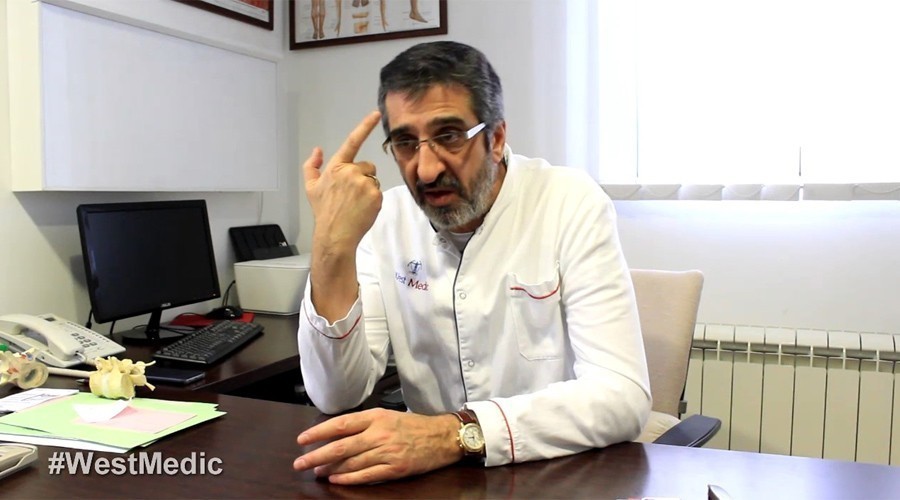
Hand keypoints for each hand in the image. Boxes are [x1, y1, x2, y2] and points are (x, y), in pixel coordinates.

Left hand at [293, 408, 462, 484]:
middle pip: (341, 446)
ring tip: (316, 473)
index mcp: (376, 417)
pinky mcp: (395, 468)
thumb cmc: (414, 426)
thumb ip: (364, 423)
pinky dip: (349, 479)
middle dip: (317, 455)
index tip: (303, 440)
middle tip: (300, 463)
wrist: (442, 437)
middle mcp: (380, 433)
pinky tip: (336, 480)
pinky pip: (367, 475)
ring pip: (351, 462)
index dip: (319, 432)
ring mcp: (387, 452)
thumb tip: (336, 432)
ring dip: (330, 469)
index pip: (341, 424)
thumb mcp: (388, 415)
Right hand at [303, 110, 382, 252]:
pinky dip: (373, 200)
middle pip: (367, 167)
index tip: (375, 114)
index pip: (352, 142)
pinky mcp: (375, 195)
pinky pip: (378, 192)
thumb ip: (312, 166)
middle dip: (362, 177)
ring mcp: (364, 183)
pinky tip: (362, 209)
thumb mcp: (311, 187)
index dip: (365, 126)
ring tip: (356, 203)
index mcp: (336, 167)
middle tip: (351, 195)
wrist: (335, 233)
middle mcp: (351, 171)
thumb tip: (317, 150)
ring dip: (368, 188)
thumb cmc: (323, 211)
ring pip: (373, 180)